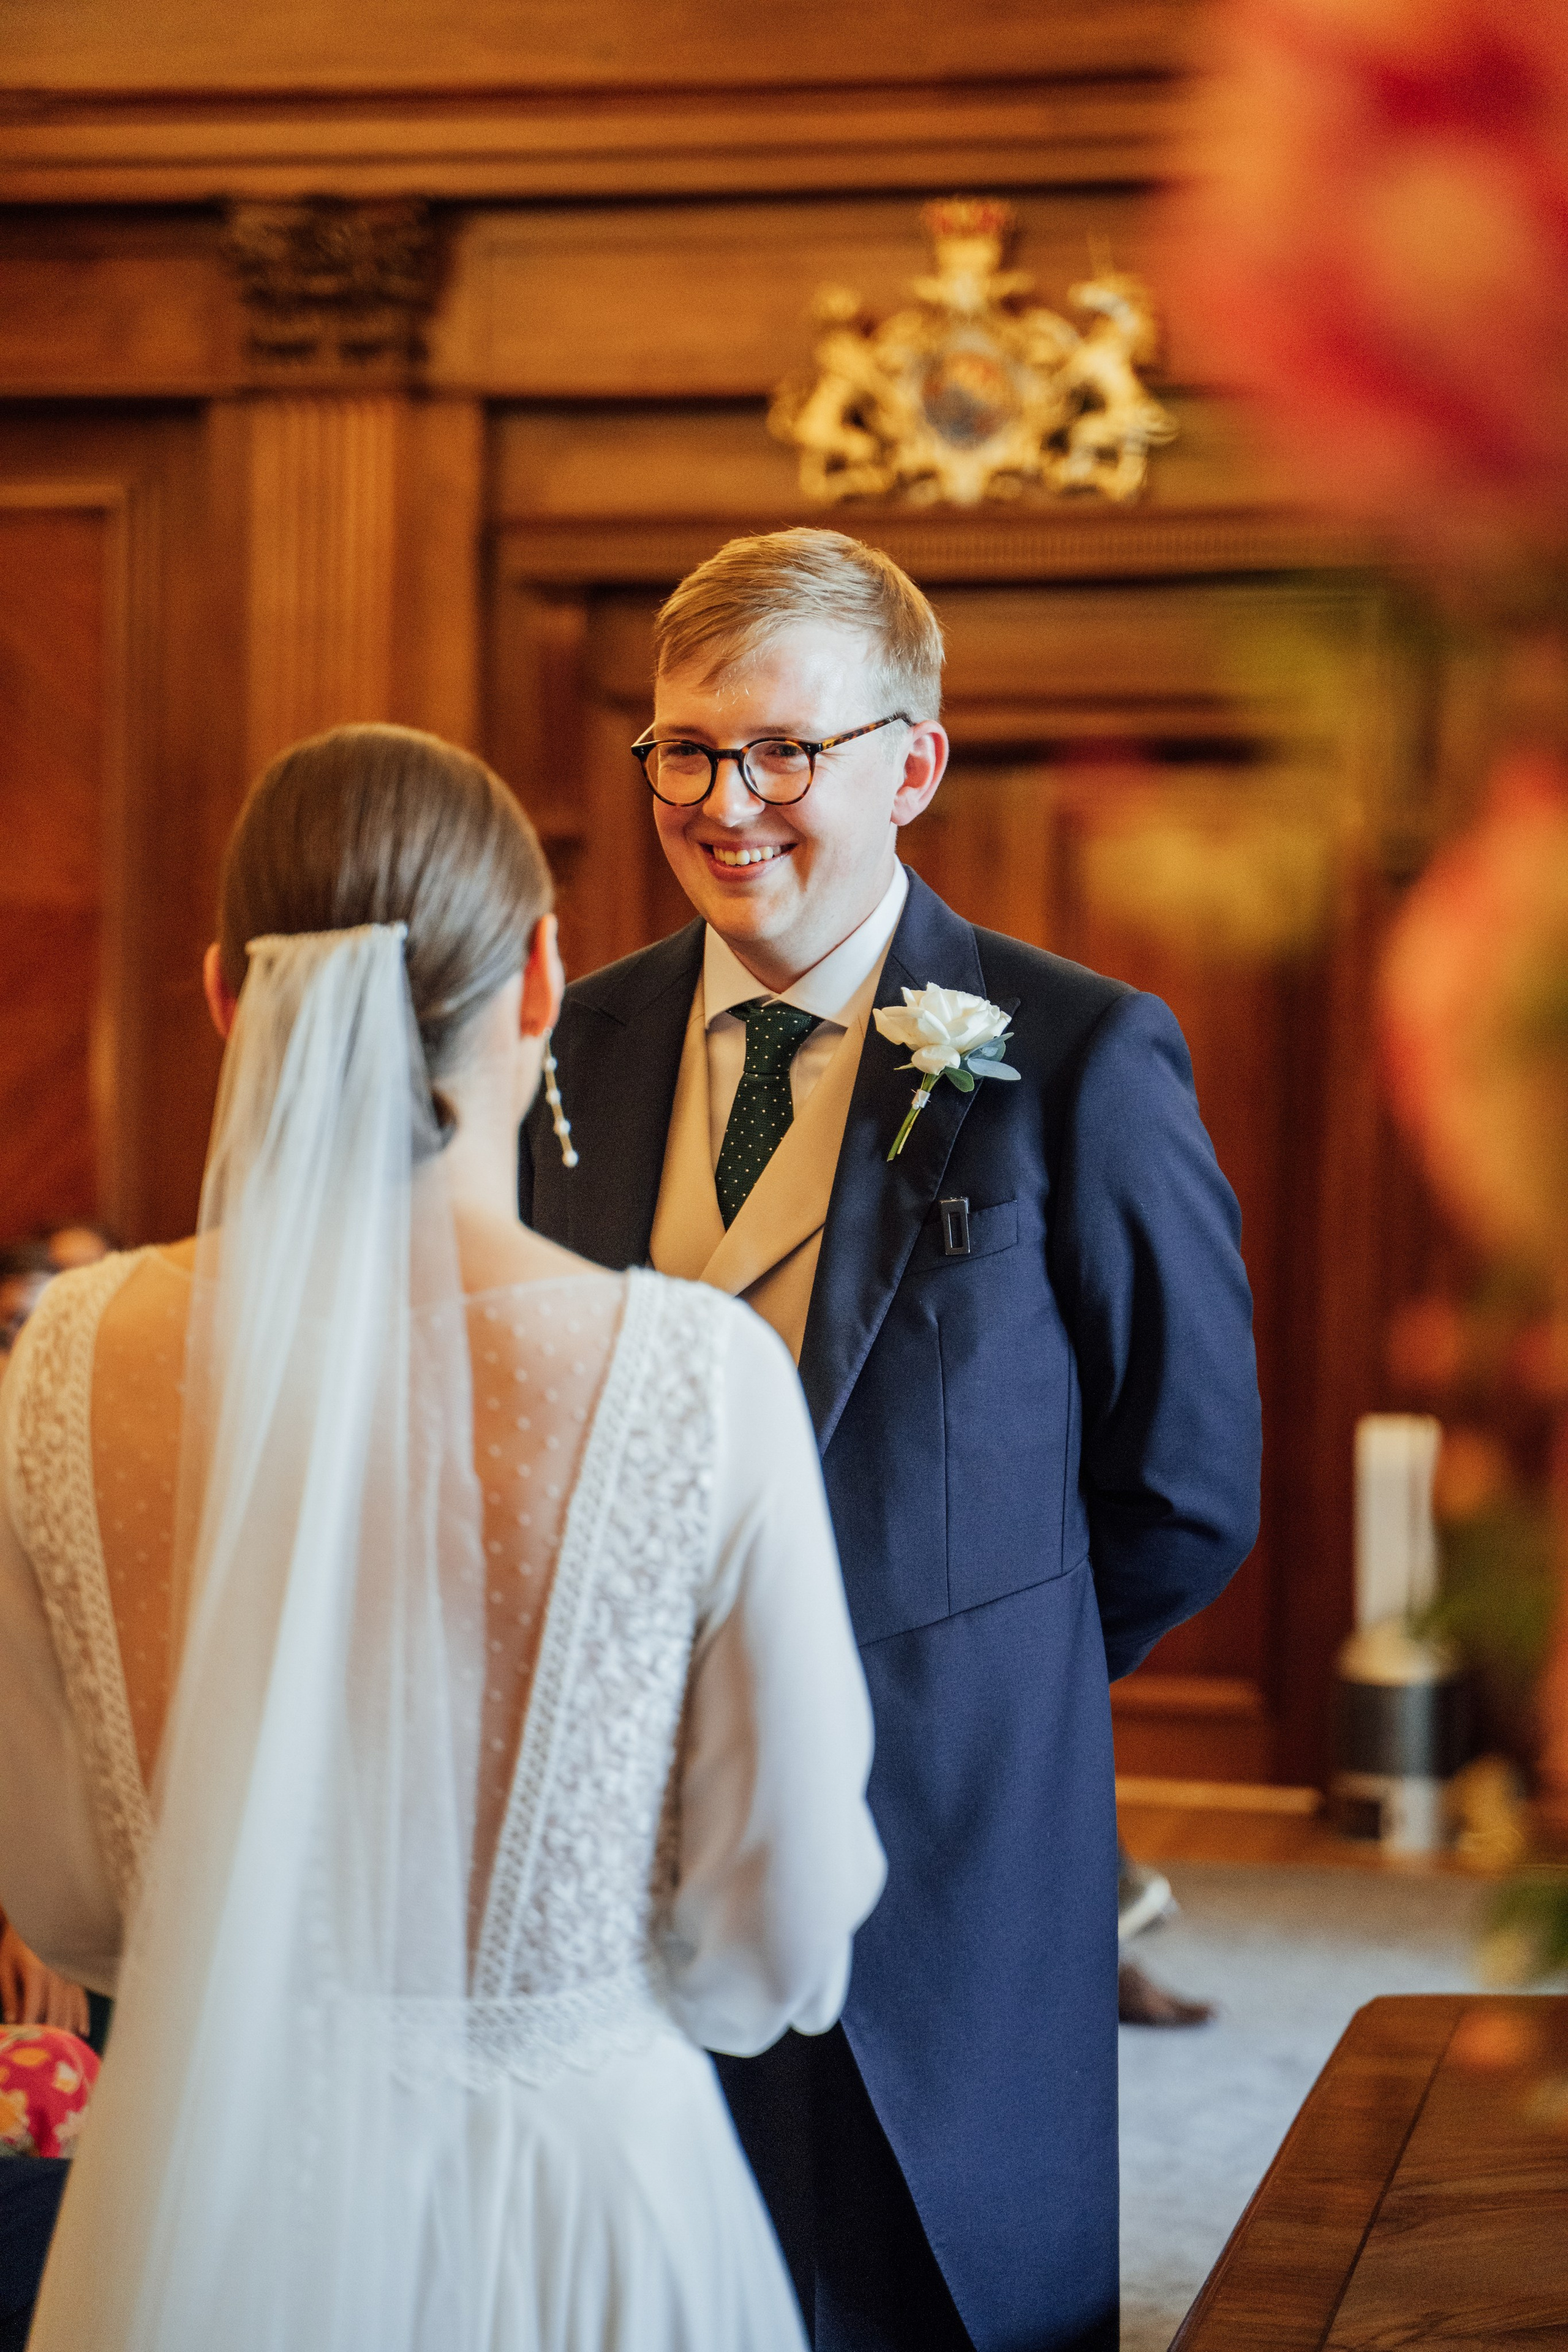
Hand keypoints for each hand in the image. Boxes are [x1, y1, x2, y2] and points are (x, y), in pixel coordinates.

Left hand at [0, 1918, 89, 2037]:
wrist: (33, 1920)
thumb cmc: (15, 1946)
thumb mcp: (4, 1968)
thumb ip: (10, 1994)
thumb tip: (13, 2021)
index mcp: (36, 1973)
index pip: (33, 2008)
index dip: (29, 2027)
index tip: (25, 2044)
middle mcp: (56, 1975)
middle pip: (56, 2011)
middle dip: (51, 2034)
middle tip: (49, 2054)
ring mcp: (69, 1974)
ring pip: (71, 2007)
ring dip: (68, 2029)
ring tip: (66, 2048)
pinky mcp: (75, 1975)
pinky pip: (81, 1998)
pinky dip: (82, 2015)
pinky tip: (82, 2031)